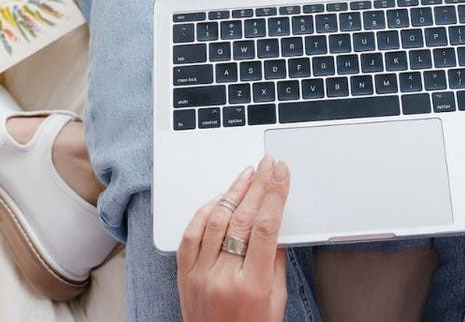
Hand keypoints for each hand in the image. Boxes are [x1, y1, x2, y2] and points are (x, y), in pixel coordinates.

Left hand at [178, 155, 290, 321]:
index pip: (265, 227)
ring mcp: (199, 276)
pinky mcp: (183, 276)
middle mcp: (223, 278)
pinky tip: (218, 199)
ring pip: (214, 221)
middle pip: (242, 218)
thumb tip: (274, 226)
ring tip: (246, 175)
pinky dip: (204, 213)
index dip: (274, 194)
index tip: (280, 173)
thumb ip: (274, 262)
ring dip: (232, 193)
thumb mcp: (276, 300)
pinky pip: (190, 236)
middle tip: (267, 165)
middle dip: (257, 185)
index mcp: (252, 285)